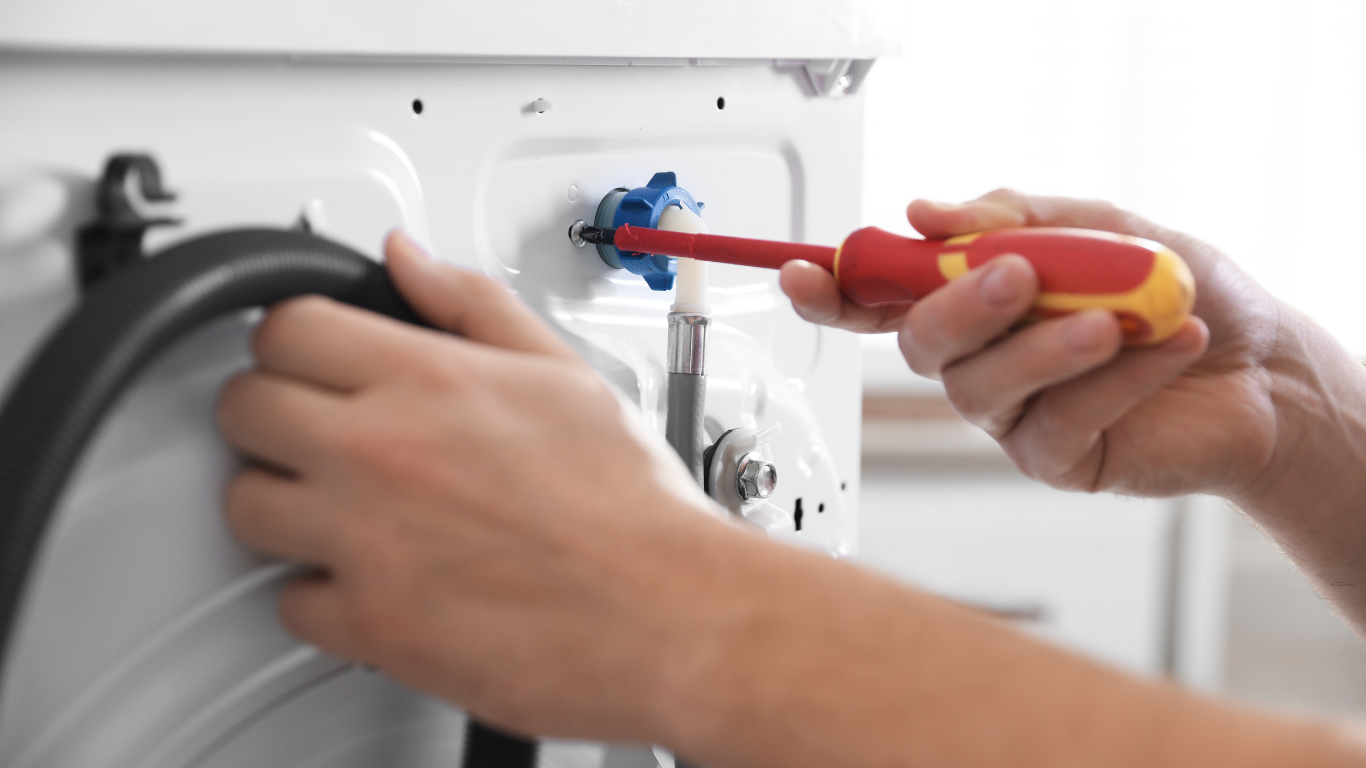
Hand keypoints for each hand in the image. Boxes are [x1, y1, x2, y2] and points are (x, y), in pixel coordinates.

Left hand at [215, 231, 735, 740]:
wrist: (671, 611)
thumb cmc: (633, 504)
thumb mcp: (563, 372)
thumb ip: (471, 304)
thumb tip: (409, 258)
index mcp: (428, 379)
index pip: (286, 329)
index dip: (293, 343)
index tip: (311, 363)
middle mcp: (382, 451)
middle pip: (243, 408)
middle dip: (274, 415)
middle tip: (317, 432)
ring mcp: (366, 540)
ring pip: (244, 505)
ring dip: (283, 503)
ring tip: (340, 508)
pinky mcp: (370, 623)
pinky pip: (288, 601)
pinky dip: (322, 595)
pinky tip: (371, 577)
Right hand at [781, 189, 1283, 497]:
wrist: (1262, 365)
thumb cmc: (1177, 290)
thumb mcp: (1101, 226)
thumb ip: (1015, 216)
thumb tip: (927, 213)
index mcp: (976, 298)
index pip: (883, 297)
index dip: (833, 289)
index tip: (798, 273)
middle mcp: (980, 358)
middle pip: (920, 345)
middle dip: (960, 308)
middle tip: (1019, 274)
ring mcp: (1012, 414)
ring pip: (979, 388)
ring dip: (1044, 347)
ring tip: (1113, 321)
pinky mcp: (1057, 458)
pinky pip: (1055, 422)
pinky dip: (1113, 379)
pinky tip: (1164, 348)